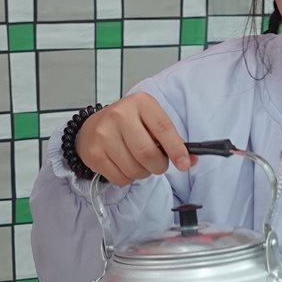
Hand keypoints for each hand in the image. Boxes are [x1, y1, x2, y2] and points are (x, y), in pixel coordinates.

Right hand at [75, 93, 191, 186]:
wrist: (92, 127)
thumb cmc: (126, 124)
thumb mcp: (150, 121)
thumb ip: (171, 139)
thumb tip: (190, 160)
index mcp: (140, 103)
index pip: (163, 128)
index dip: (176, 149)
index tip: (184, 163)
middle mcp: (119, 115)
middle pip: (148, 153)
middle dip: (158, 165)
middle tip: (157, 163)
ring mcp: (104, 134)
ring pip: (134, 169)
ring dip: (142, 173)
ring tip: (137, 161)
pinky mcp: (94, 153)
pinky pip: (120, 178)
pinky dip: (127, 178)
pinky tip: (123, 165)